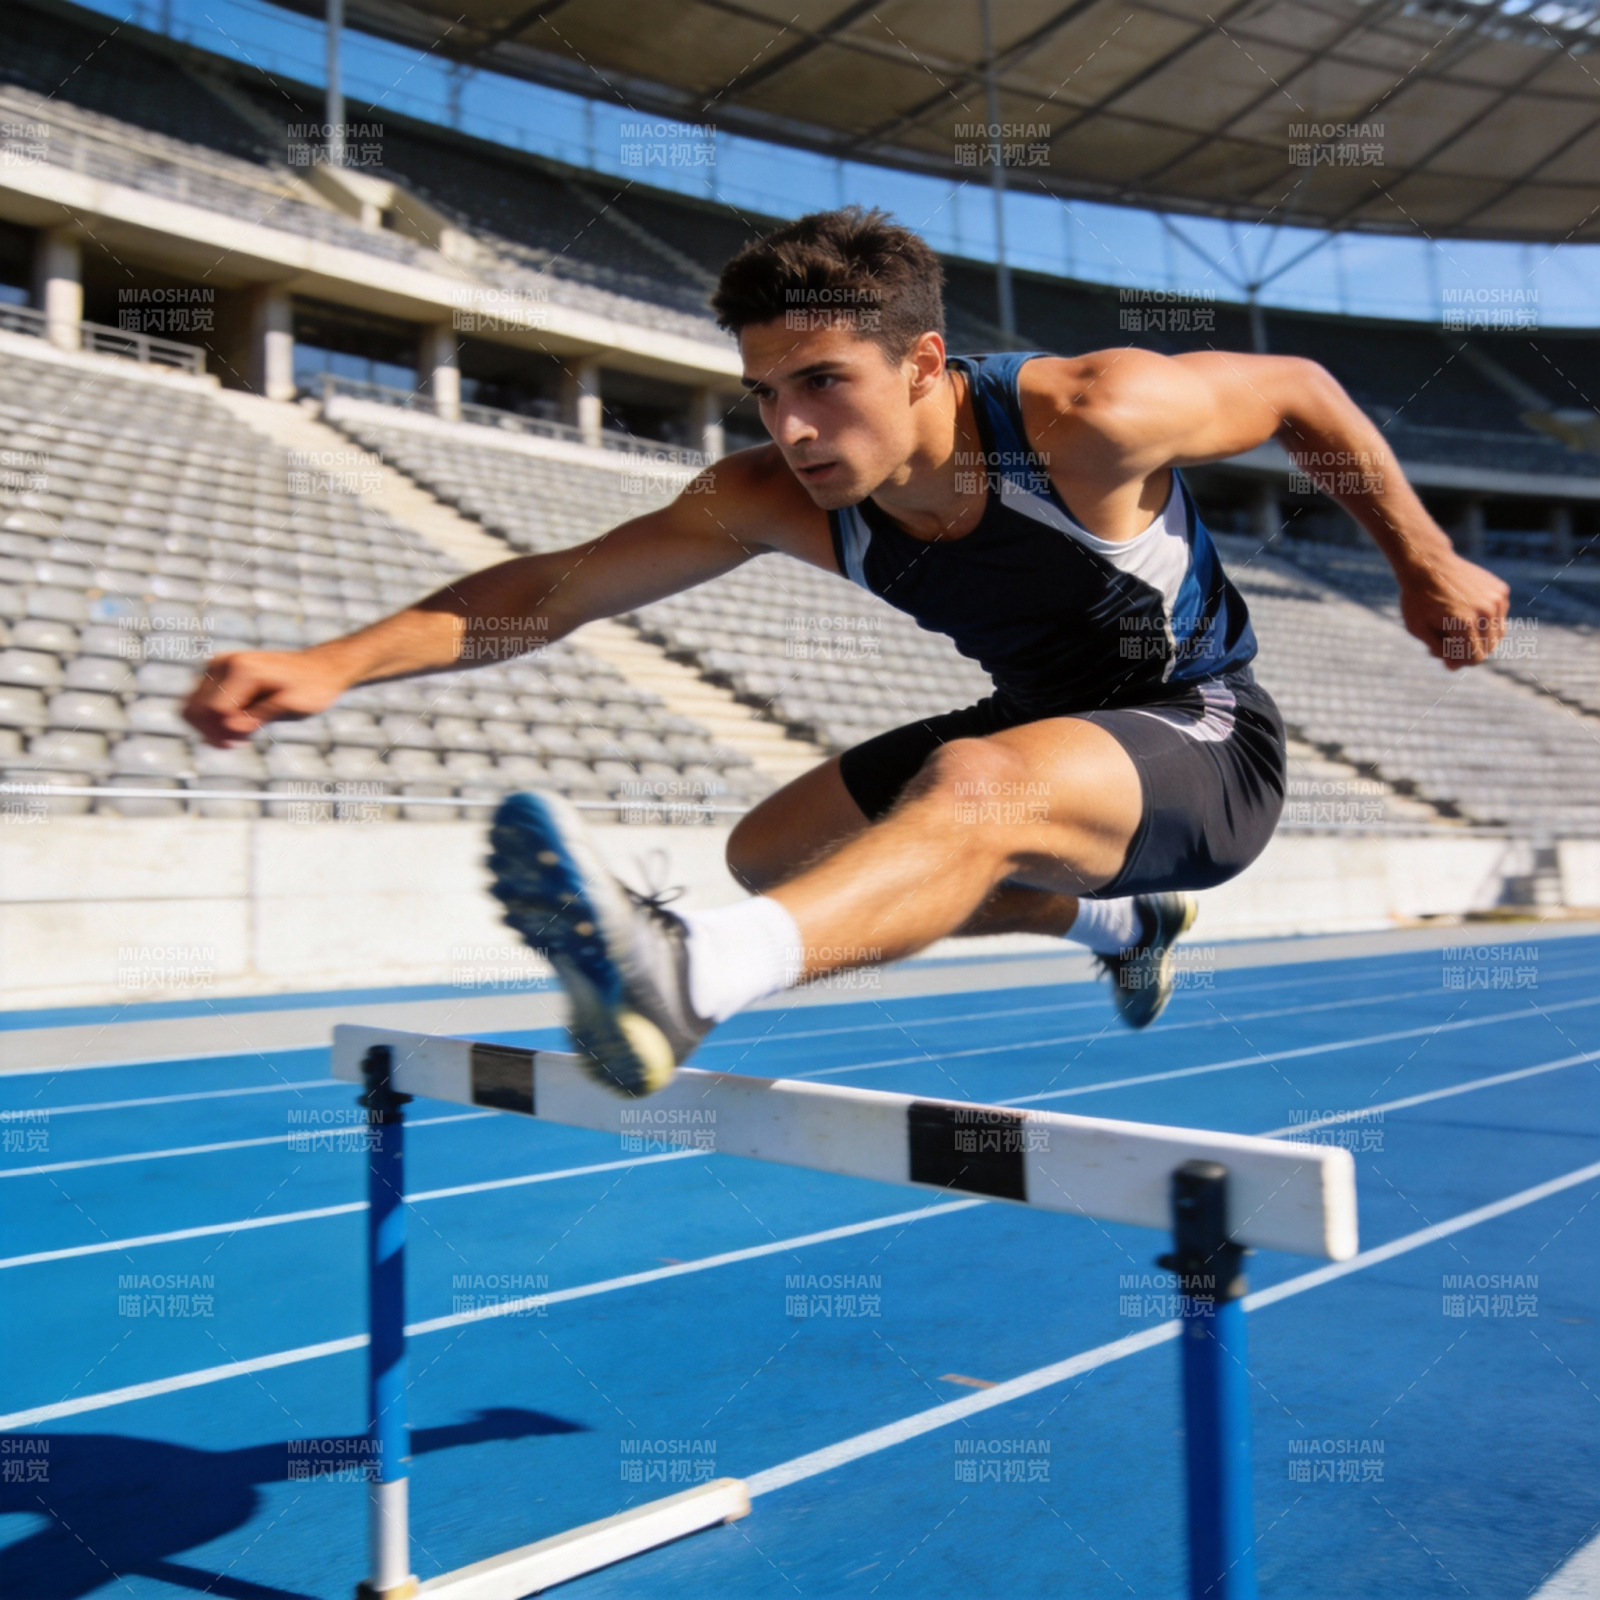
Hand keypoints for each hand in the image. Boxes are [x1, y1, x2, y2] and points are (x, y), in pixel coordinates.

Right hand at [182, 650, 349, 746]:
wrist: (319, 669)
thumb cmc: (312, 688)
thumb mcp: (294, 706)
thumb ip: (262, 716)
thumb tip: (230, 729)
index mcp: (242, 670)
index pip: (213, 711)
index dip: (223, 734)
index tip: (241, 743)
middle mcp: (223, 663)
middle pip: (195, 709)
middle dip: (212, 732)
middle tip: (237, 743)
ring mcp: (217, 665)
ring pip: (193, 706)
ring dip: (209, 726)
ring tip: (238, 737)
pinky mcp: (217, 671)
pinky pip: (200, 700)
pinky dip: (211, 718)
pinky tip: (235, 728)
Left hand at [1397, 553, 1509, 670]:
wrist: (1428, 563)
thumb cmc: (1418, 598)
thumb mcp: (1419, 629)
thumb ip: (1439, 650)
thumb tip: (1454, 667)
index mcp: (1465, 624)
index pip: (1475, 658)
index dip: (1461, 662)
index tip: (1447, 658)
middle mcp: (1485, 612)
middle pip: (1489, 648)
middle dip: (1469, 650)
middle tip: (1449, 642)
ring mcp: (1496, 600)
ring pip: (1497, 633)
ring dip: (1479, 636)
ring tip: (1455, 627)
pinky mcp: (1501, 590)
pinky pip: (1499, 616)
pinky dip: (1486, 619)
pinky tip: (1466, 611)